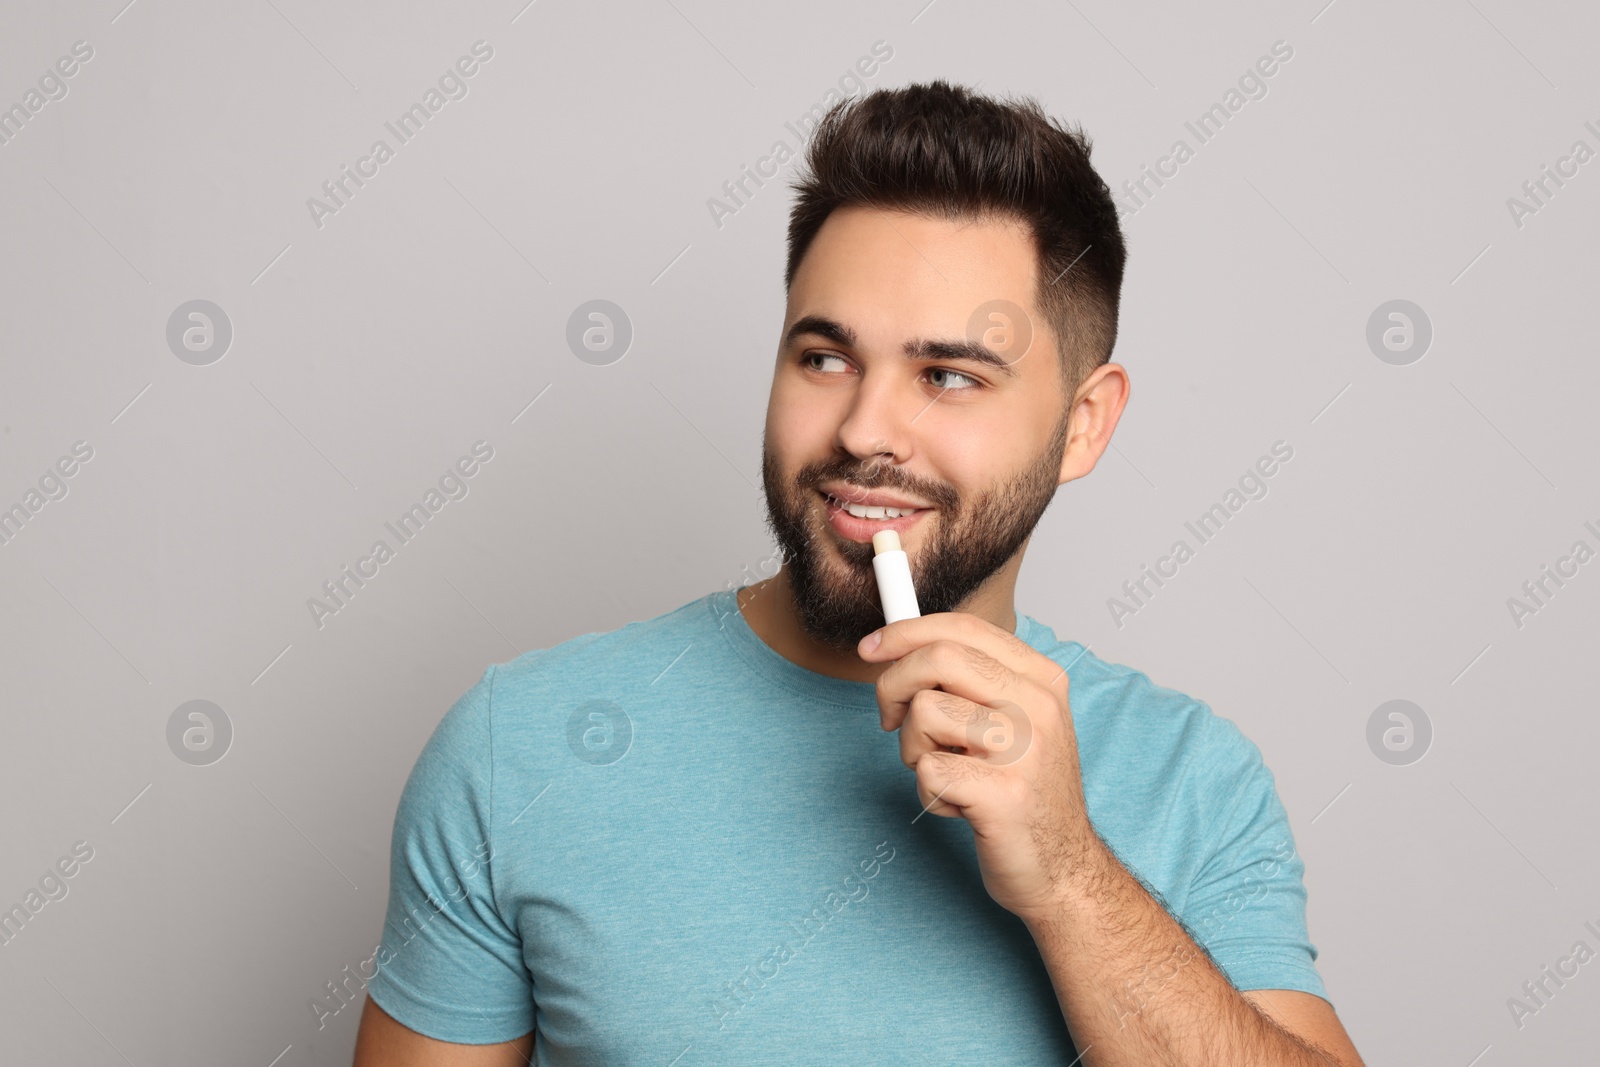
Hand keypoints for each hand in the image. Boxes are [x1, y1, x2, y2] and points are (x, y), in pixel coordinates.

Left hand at [858, 611, 1100, 923]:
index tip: (872, 648)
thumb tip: (900, 647)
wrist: (1063, 869)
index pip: (964, 628)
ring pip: (925, 714)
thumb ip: (972, 681)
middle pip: (938, 658)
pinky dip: (927, 793)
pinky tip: (958, 806)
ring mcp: (1026, 750)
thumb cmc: (1025, 793)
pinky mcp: (1005, 795)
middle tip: (890, 718)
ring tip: (947, 775)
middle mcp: (1040, 707)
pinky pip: (928, 770)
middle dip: (893, 686)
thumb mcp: (1017, 722)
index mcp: (1042, 680)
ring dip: (915, 750)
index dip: (906, 632)